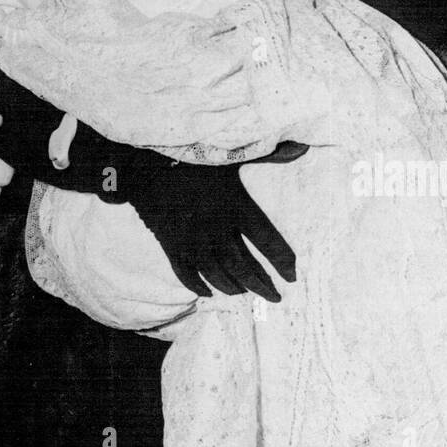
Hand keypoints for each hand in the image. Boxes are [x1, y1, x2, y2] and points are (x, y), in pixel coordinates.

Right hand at [114, 155, 298, 302]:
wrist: (144, 164)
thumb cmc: (192, 155)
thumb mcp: (231, 154)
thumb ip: (268, 154)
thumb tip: (302, 148)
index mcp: (236, 207)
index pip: (267, 242)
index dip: (282, 261)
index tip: (292, 276)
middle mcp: (217, 230)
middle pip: (244, 267)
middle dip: (261, 285)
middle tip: (274, 297)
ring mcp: (192, 241)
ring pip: (217, 275)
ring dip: (233, 287)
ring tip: (244, 292)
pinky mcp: (171, 245)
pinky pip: (186, 274)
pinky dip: (198, 286)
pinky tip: (207, 291)